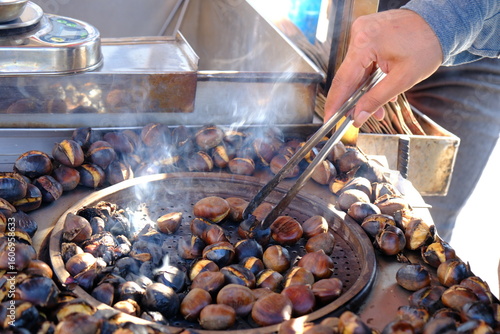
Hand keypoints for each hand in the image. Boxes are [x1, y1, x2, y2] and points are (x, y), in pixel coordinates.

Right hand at [324, 9, 442, 126]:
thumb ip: (377, 99)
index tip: (329, 119)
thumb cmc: (426, 45)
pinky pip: (362, 61)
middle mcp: (359, 33)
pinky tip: (378, 88)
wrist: (439, 23)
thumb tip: (358, 116)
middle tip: (359, 118)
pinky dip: (369, 77)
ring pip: (356, 70)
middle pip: (348, 75)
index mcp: (365, 42)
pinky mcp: (367, 33)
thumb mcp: (403, 79)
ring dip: (364, 90)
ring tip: (377, 107)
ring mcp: (362, 32)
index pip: (343, 80)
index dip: (335, 103)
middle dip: (355, 99)